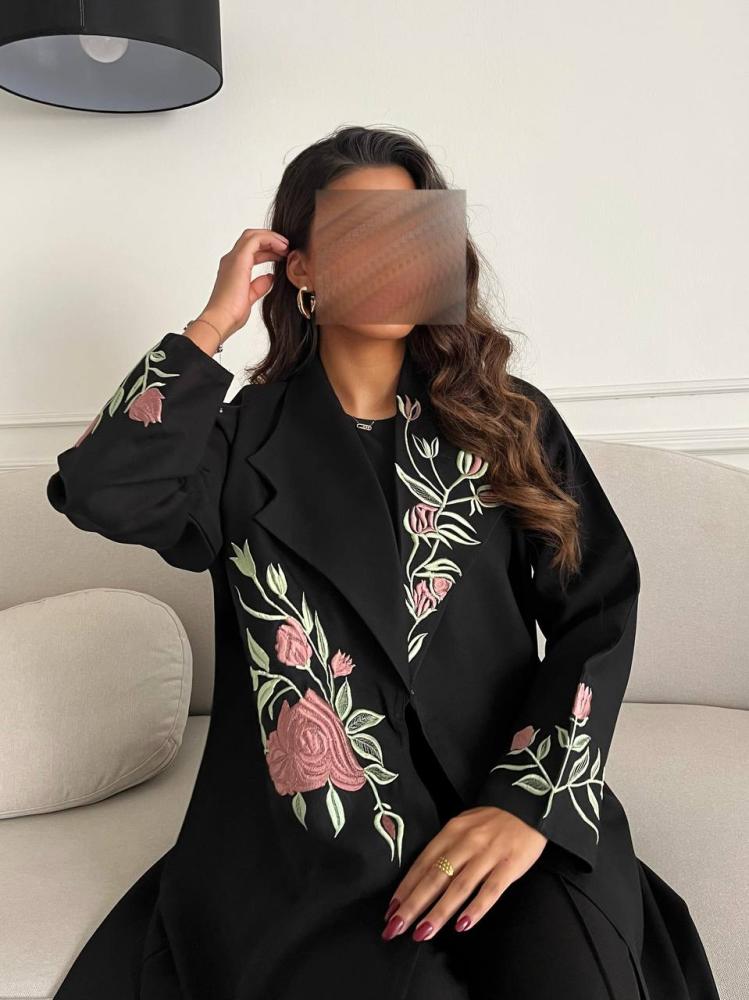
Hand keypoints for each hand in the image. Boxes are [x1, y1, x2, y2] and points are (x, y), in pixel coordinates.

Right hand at [197, 228, 289, 341]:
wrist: (222, 319)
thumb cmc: (232, 313)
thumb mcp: (251, 296)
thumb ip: (260, 285)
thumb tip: (270, 277)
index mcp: (233, 269)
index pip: (252, 250)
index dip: (268, 249)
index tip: (283, 255)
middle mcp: (231, 261)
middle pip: (252, 239)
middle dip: (270, 240)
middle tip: (286, 248)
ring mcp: (233, 259)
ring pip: (252, 236)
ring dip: (271, 238)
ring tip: (286, 246)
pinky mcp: (239, 260)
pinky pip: (255, 240)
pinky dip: (270, 239)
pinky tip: (282, 247)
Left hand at [381, 806, 547, 941]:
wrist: (528, 806)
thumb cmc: (492, 821)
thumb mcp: (463, 825)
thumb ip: (445, 847)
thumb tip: (421, 877)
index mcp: (451, 832)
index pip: (423, 863)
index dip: (406, 888)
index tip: (391, 911)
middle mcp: (466, 843)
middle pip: (435, 877)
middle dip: (413, 904)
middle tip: (396, 928)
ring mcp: (488, 855)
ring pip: (459, 886)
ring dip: (439, 911)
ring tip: (423, 932)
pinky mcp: (509, 865)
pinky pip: (491, 890)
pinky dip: (476, 908)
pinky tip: (462, 925)